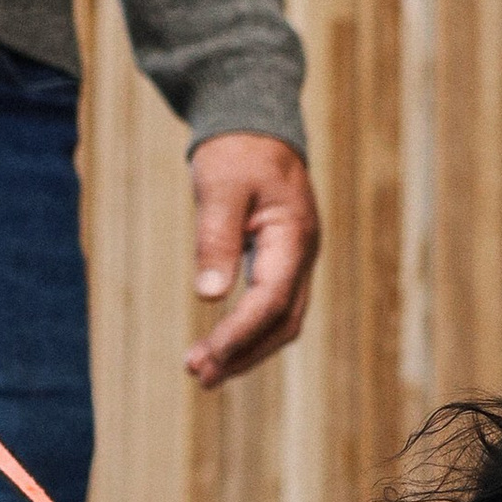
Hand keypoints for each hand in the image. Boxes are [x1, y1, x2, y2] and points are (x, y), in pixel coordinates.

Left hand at [185, 134, 318, 388]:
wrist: (254, 125)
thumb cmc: (236, 151)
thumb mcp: (220, 187)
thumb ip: (216, 238)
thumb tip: (211, 296)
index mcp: (294, 236)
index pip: (271, 300)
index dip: (240, 333)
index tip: (206, 357)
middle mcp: (302, 254)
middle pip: (282, 322)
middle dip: (242, 353)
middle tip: (199, 375)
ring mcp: (295, 260)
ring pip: (280, 321)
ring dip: (244, 349)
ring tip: (202, 371)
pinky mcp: (280, 262)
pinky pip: (271, 308)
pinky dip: (246, 331)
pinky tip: (219, 345)